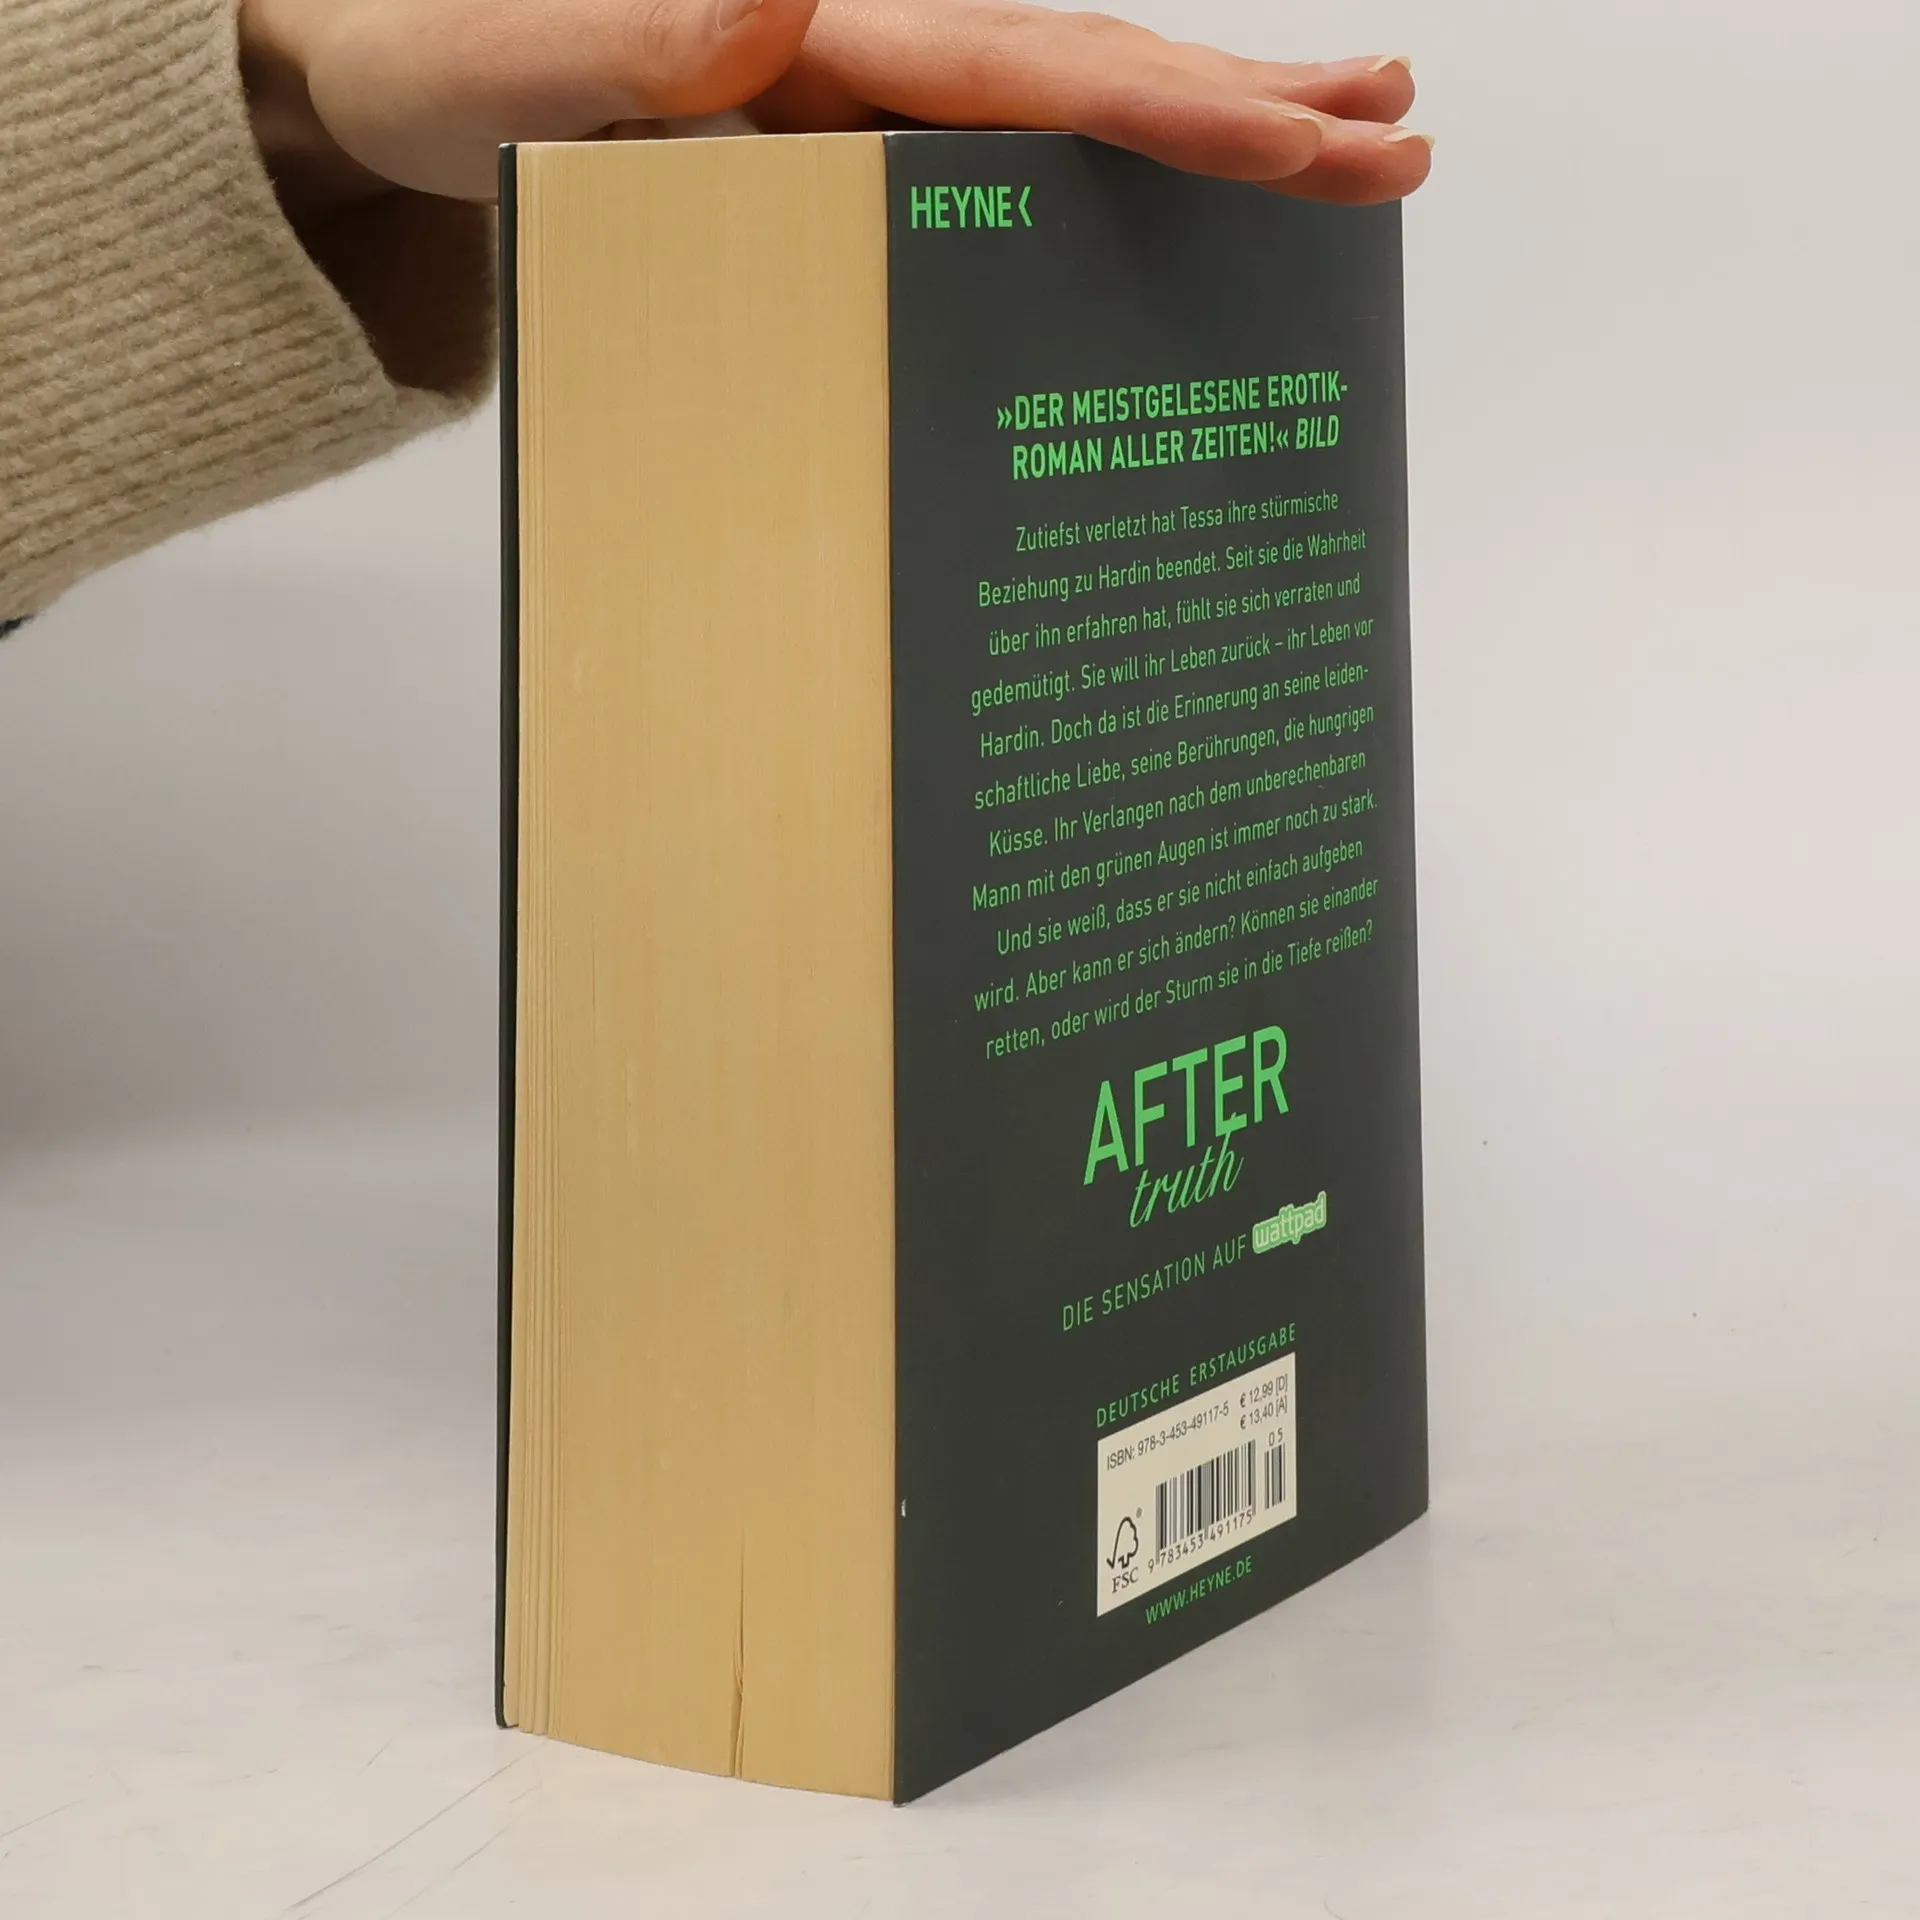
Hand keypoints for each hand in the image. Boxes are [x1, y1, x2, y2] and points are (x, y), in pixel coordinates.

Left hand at [241, 0, 1429, 217]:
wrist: (396, 98)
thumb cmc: (452, 75)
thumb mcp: (528, 58)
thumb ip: (647, 33)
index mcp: (834, 35)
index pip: (1043, 72)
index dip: (1183, 108)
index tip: (1314, 139)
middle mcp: (873, 52)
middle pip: (1095, 77)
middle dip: (1252, 112)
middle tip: (1400, 142)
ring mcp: (872, 102)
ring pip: (1074, 113)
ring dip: (1215, 127)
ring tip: (1357, 135)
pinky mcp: (854, 152)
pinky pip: (1008, 169)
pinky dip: (1108, 184)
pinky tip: (1169, 199)